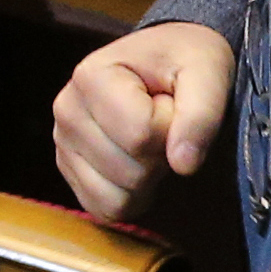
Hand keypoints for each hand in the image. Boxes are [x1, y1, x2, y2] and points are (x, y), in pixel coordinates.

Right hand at [51, 22, 233, 222]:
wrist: (165, 61)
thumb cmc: (184, 61)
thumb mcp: (207, 72)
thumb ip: (202, 114)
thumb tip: (183, 165)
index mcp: (91, 76)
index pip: (141, 134)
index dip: (172, 127)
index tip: (172, 102)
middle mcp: (67, 110)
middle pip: (130, 171)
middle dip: (162, 155)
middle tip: (163, 122)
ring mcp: (63, 144)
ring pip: (117, 198)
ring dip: (149, 178)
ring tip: (150, 139)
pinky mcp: (69, 171)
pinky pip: (105, 210)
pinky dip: (132, 198)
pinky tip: (139, 163)